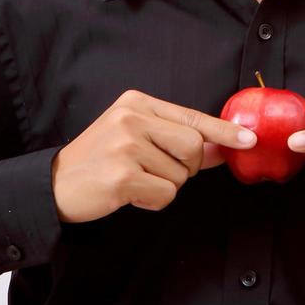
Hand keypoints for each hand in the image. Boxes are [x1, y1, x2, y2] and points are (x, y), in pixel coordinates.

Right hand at [50, 89, 256, 223]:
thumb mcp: (135, 137)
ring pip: (181, 176)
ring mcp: (126, 146)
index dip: (224, 130)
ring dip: (164, 186)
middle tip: (157, 170)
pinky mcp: (123, 176)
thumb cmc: (100, 160)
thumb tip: (222, 147)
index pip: (192, 116)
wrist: (55, 185)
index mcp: (136, 103)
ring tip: (135, 180)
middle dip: (187, 167)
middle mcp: (132, 118)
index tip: (249, 139)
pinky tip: (129, 194)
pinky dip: (153, 201)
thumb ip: (175, 138)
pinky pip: (166, 195)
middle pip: (194, 147)